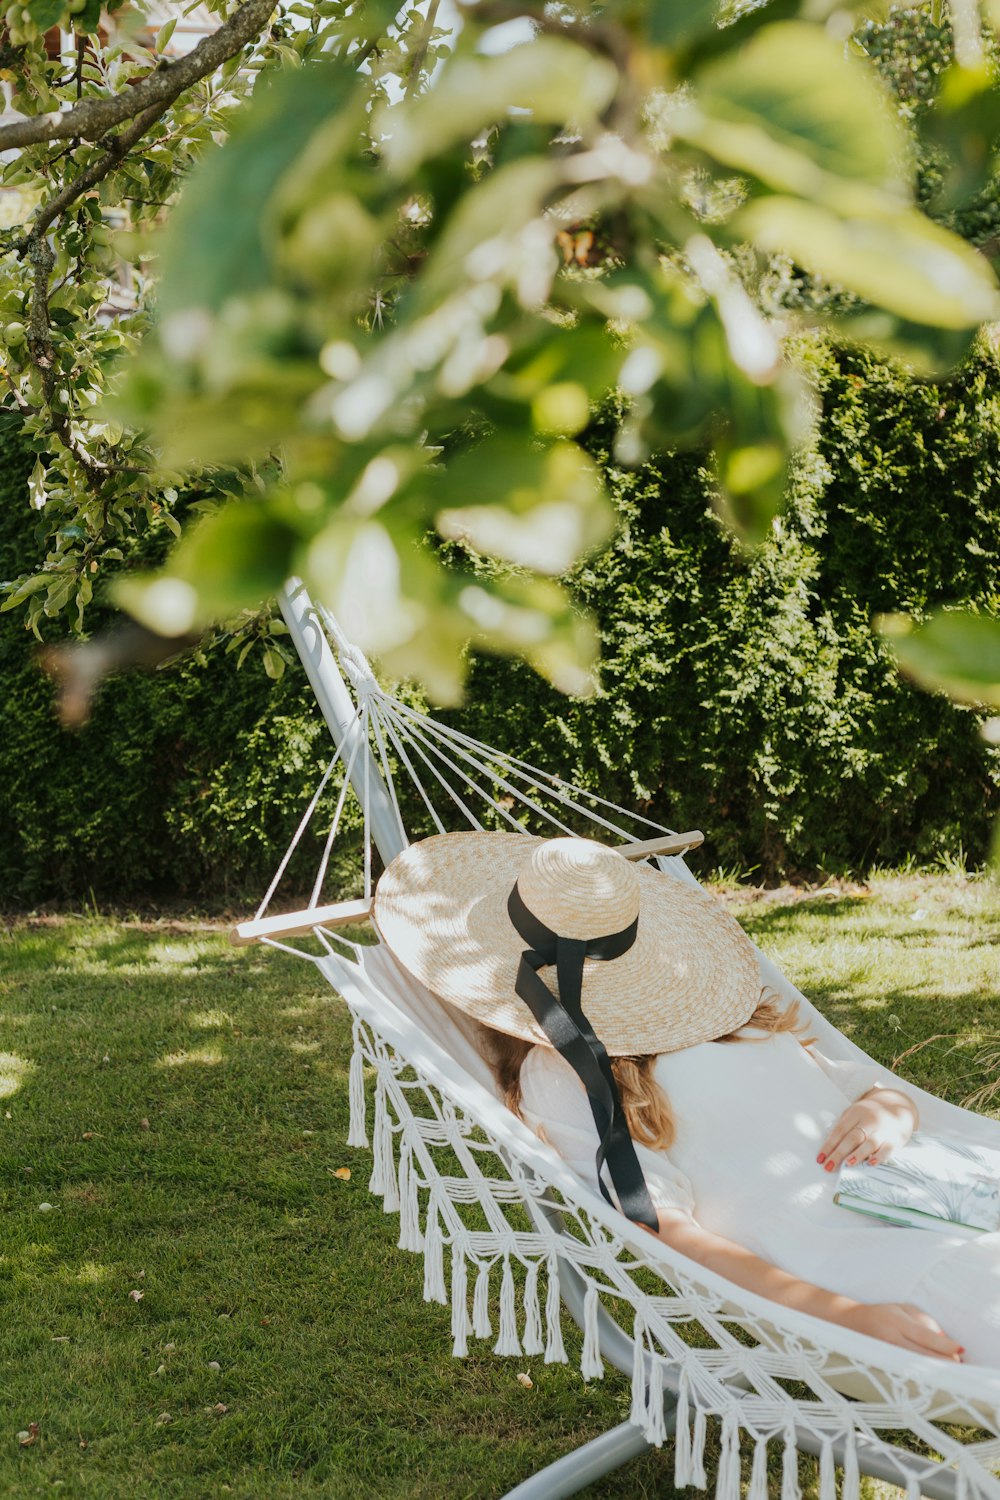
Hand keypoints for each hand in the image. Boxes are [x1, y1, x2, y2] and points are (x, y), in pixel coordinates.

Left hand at [818, 1087, 917, 1170]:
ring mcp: (883, 1130)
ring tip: (848, 1164)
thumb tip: (829, 1146)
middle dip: (839, 1153)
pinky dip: (879, 1157)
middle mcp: (870, 1120)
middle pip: (852, 1138)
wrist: (900, 1106)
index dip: (829, 1145)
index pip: (840, 1130)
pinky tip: (870, 1163)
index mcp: (856, 1113)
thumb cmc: (870, 1114)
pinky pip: (887, 1149)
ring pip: (869, 1143)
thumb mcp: (855, 1113)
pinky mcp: (896, 1139)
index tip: (820, 1158)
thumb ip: (844, 1125)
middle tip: (828, 1166)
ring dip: (858, 1154)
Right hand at [838, 1302, 963, 1361]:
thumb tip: (945, 1341)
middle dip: (944, 1361)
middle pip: (924, 1356)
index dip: (945, 1345)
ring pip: (918, 1368)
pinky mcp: (884, 1366)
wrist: (851, 1323)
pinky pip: (908, 1373)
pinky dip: (922, 1373)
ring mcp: (886, 1355)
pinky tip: (929, 1372)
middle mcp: (891, 1339)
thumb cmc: (882, 1313)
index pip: (926, 1336)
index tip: (960, 1349)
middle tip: (957, 1362)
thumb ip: (924, 1321)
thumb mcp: (903, 1308)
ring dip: (934, 1369)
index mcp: (897, 1321)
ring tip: (945, 1367)